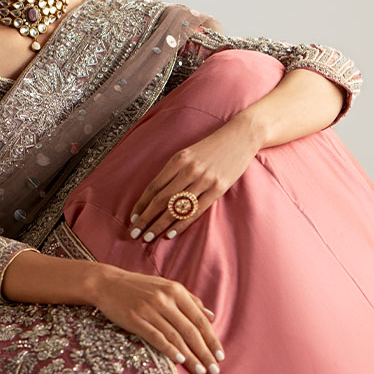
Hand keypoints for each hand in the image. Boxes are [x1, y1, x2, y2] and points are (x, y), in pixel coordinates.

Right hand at [90, 264, 223, 373]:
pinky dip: (169, 349)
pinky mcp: (135, 319)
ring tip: (200, 370)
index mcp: (176, 291)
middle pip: (190, 330)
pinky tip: (179, 360)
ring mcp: (150, 310)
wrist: (107, 284)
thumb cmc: (139, 287)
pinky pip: (156, 337)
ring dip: (190, 356)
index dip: (212, 339)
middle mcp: (165, 299)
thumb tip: (211, 316)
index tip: (220, 355)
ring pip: (176, 337)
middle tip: (214, 370)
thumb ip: (190, 301)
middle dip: (204, 352)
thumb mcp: (167, 288)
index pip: (200, 319)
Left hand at [128, 119, 261, 241]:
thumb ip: (173, 171)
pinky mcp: (218, 188)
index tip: (133, 218)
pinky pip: (196, 211)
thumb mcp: (188, 153)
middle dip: (145, 219)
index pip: (153, 187)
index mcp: (178, 159)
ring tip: (148, 237)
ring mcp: (205, 180)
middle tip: (133, 233)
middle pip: (161, 200)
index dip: (141, 204)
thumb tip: (155, 195)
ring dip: (159, 225)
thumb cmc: (212, 147)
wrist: (241, 136)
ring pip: (176, 208)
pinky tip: (170, 233)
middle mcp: (189, 170)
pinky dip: (181, 224)